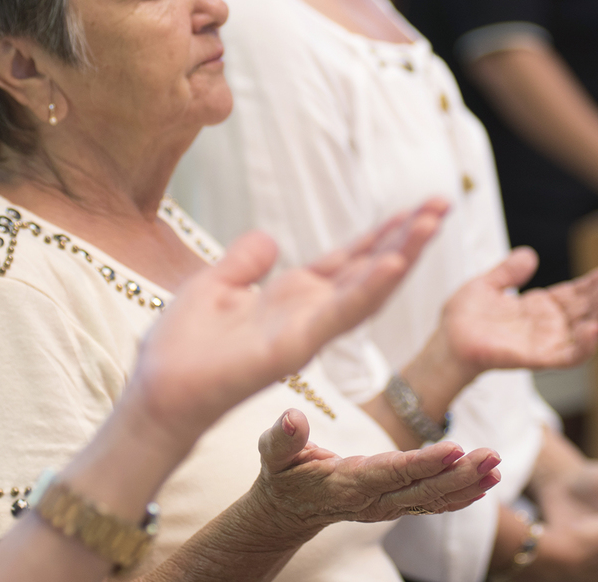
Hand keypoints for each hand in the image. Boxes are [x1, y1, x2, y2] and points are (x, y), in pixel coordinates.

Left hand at [131, 200, 448, 448]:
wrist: (157, 392)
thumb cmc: (180, 348)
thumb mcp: (213, 286)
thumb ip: (245, 263)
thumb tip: (271, 238)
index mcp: (291, 298)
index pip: (347, 261)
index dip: (381, 235)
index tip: (415, 208)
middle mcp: (307, 314)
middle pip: (367, 270)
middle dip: (404, 238)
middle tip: (440, 205)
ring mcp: (305, 332)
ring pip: (365, 289)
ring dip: (401, 255)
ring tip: (431, 222)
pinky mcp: (293, 347)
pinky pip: (338, 315)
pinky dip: (368, 289)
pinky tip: (393, 263)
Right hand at [251, 408, 500, 534]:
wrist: (288, 510)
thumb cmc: (282, 474)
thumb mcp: (272, 453)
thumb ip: (284, 437)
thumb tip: (293, 416)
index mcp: (347, 484)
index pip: (392, 472)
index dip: (425, 463)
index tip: (456, 449)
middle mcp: (372, 500)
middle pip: (422, 489)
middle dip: (460, 474)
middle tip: (492, 456)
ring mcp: (386, 506)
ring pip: (433, 498)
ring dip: (468, 484)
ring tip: (497, 467)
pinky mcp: (394, 505)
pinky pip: (431, 504)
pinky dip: (459, 495)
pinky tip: (485, 483)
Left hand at [438, 250, 597, 375]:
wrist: (445, 341)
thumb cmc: (463, 318)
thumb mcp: (487, 285)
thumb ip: (508, 271)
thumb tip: (530, 254)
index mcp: (541, 307)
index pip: (580, 292)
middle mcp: (549, 326)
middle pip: (588, 309)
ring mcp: (545, 343)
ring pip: (586, 333)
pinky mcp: (536, 359)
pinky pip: (568, 356)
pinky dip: (585, 344)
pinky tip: (594, 326)